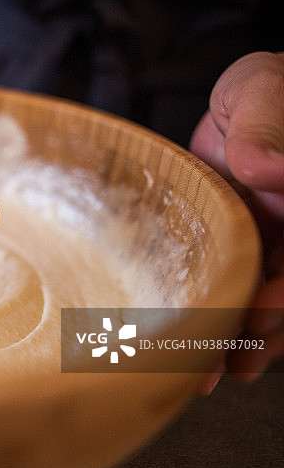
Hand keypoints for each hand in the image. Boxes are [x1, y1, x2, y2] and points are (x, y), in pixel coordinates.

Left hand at [190, 51, 283, 392]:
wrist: (247, 102)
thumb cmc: (264, 91)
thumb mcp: (262, 91)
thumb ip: (266, 126)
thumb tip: (269, 169)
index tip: (260, 313)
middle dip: (260, 333)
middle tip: (226, 366)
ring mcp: (271, 248)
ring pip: (261, 304)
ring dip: (238, 342)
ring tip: (206, 376)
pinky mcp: (238, 254)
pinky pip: (234, 293)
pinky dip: (217, 322)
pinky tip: (196, 354)